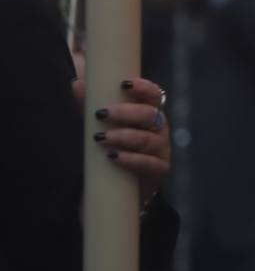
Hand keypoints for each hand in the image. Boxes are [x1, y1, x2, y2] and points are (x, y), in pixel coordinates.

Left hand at [74, 75, 170, 206]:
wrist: (119, 185)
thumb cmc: (113, 146)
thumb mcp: (101, 124)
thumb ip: (91, 104)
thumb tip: (78, 84)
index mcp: (149, 112)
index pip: (153, 94)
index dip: (143, 88)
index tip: (123, 84)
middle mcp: (159, 128)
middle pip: (150, 115)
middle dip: (126, 113)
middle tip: (101, 114)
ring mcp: (161, 149)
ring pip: (148, 139)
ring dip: (125, 137)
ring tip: (101, 138)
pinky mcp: (159, 170)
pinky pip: (150, 164)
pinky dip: (132, 160)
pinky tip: (114, 157)